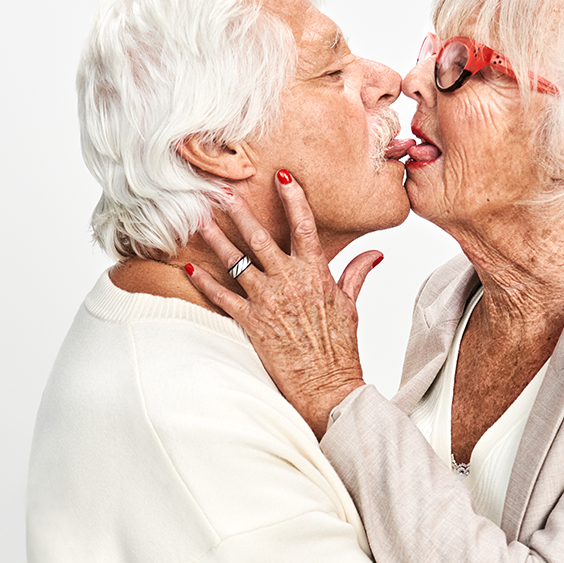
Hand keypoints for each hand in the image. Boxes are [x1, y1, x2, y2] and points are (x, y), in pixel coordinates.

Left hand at [184, 170, 383, 438]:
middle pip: (259, 237)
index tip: (283, 175)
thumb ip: (356, 274)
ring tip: (200, 220)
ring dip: (215, 239)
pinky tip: (189, 268)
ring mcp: (267, 301)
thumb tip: (374, 254)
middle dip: (240, 211)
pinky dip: (204, 282)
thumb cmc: (339, 349)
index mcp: (315, 274)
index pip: (304, 225)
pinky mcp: (250, 322)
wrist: (327, 386)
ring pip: (235, 262)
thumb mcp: (350, 306)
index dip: (293, 197)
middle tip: (223, 191)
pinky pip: (222, 297)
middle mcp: (289, 282)